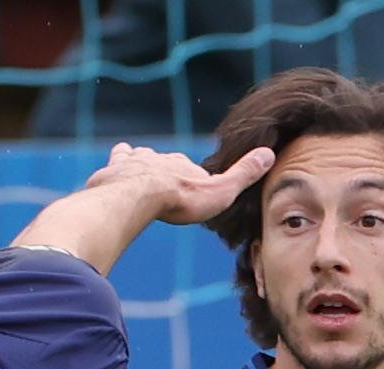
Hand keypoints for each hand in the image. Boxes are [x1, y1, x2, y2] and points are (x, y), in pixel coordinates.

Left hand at [85, 141, 274, 227]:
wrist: (137, 198)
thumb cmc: (181, 200)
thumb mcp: (221, 191)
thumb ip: (244, 175)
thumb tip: (269, 154)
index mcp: (184, 165)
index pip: (191, 171)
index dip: (192, 182)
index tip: (193, 192)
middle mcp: (160, 158)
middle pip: (165, 165)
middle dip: (167, 173)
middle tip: (167, 189)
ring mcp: (135, 162)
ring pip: (140, 159)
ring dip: (141, 166)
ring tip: (141, 181)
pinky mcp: (113, 170)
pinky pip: (116, 160)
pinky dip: (117, 165)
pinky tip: (114, 170)